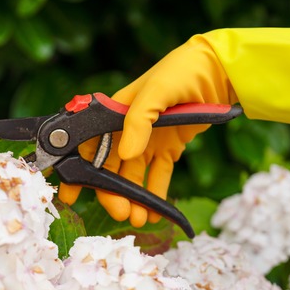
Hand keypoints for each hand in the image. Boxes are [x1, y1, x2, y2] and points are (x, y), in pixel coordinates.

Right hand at [59, 34, 236, 226]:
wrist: (219, 71)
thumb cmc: (182, 72)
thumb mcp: (156, 92)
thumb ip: (138, 122)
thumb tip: (126, 155)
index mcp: (114, 112)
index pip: (90, 146)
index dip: (79, 170)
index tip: (70, 194)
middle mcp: (126, 128)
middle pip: (110, 167)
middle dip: (110, 192)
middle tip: (118, 212)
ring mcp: (147, 139)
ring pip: (132, 176)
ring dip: (132, 198)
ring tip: (137, 219)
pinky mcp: (168, 148)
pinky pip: (158, 176)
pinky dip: (155, 195)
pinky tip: (154, 213)